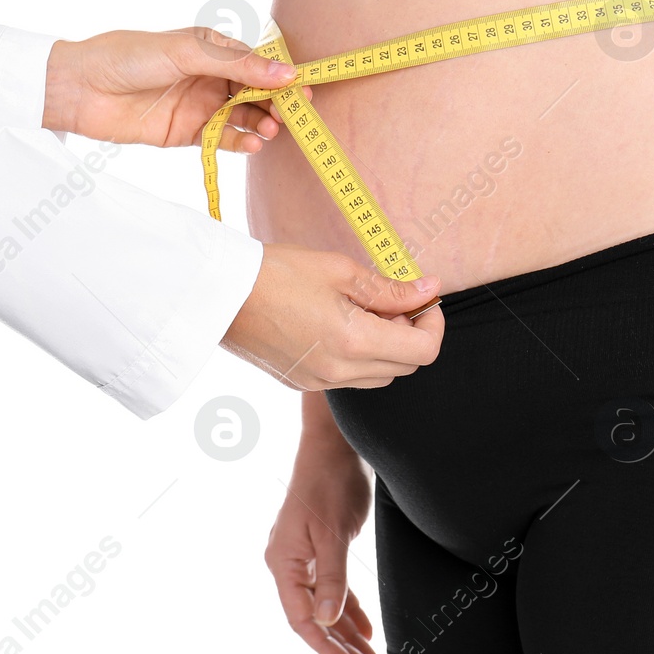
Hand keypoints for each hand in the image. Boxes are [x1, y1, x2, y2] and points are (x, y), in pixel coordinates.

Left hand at [42, 27, 297, 151]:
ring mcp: (200, 105)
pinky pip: (222, 139)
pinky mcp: (187, 133)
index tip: (304, 89)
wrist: (80, 88)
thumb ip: (237, 64)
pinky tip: (252, 144)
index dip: (282, 76)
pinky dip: (239, 143)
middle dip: (277, 104)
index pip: (258, 62)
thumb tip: (285, 72)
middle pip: (256, 93)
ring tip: (271, 131)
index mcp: (212, 49)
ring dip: (261, 124)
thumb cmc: (129, 56)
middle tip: (294, 117)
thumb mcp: (187, 51)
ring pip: (243, 117)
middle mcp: (210, 76)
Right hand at [221, 243, 445, 388]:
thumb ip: (390, 288)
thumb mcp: (340, 270)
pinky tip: (338, 323)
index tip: (423, 297)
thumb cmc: (277, 272)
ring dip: (386, 347)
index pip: (423, 351)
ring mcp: (319, 383)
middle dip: (411, 333)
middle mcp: (340, 373)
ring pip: (379, 376)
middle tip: (393, 298)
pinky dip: (358, 355)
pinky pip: (349, 377)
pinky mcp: (302, 383)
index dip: (433, 323)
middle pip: (405, 367)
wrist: (219, 294)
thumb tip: (428, 290)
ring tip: (363, 310)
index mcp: (354, 343)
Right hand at [266, 410, 376, 653]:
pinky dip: (349, 609)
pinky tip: (365, 629)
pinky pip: (334, 589)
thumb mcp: (333, 533)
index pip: (301, 618)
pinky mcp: (322, 550)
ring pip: (325, 606)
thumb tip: (327, 620)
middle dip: (338, 646)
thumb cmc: (329, 483)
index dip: (324, 647)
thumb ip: (332, 577)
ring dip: (346, 632)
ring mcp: (304, 558)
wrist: (334, 447)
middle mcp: (289, 564)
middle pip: (312, 617)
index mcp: (283, 562)